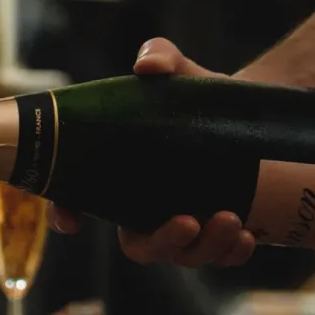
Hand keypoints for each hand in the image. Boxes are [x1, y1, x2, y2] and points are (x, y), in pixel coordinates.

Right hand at [47, 38, 256, 267]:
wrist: (248, 108)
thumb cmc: (195, 94)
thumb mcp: (178, 69)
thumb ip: (160, 57)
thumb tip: (149, 67)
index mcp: (120, 176)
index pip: (78, 200)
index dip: (66, 214)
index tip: (72, 221)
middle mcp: (145, 209)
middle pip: (139, 246)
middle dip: (163, 242)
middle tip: (188, 221)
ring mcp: (182, 226)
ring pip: (182, 256)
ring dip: (204, 248)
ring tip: (230, 219)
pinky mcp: (218, 233)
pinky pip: (219, 257)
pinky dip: (231, 254)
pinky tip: (246, 237)